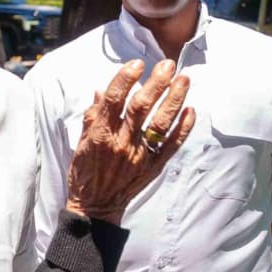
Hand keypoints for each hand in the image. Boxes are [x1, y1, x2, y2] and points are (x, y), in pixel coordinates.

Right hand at [67, 59, 194, 224]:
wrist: (95, 207)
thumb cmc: (85, 173)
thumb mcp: (81, 143)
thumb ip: (92, 117)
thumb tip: (101, 92)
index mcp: (101, 135)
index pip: (114, 100)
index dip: (125, 79)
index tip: (137, 63)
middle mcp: (121, 143)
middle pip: (141, 108)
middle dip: (156, 83)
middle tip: (168, 64)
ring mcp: (140, 156)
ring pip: (160, 123)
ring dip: (174, 100)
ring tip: (184, 80)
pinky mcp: (153, 166)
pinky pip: (171, 146)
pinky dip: (183, 128)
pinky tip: (191, 111)